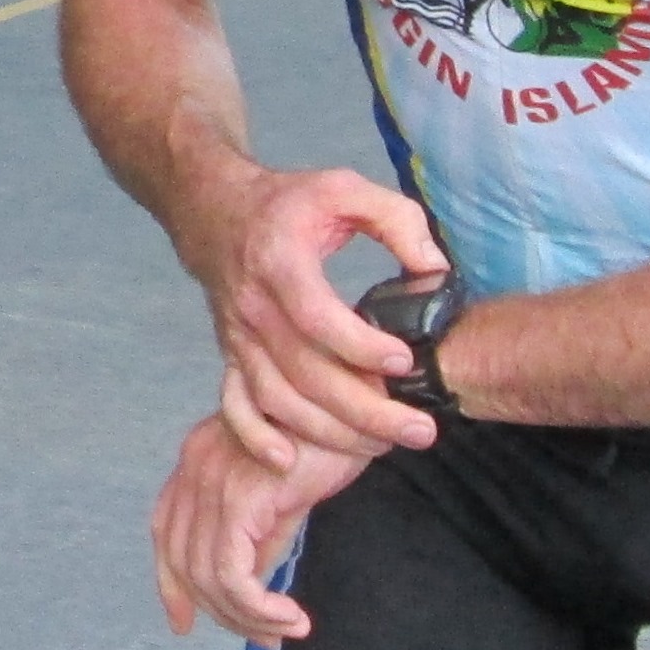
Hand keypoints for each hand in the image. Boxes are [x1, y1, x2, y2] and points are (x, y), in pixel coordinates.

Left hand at [151, 415, 368, 645]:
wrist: (357, 405)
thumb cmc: (330, 437)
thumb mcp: (286, 491)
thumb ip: (261, 532)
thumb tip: (254, 583)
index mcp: (197, 458)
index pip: (164, 530)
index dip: (170, 583)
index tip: (183, 622)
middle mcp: (193, 467)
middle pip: (181, 561)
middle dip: (217, 611)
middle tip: (263, 637)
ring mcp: (211, 484)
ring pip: (207, 577)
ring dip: (246, 617)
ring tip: (285, 629)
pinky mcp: (239, 502)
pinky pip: (233, 576)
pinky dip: (258, 609)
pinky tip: (290, 618)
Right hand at [200, 164, 447, 469]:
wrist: (214, 211)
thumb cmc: (289, 204)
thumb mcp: (345, 188)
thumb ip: (397, 220)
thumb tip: (434, 269)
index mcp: (282, 263)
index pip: (318, 317)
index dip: (361, 346)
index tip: (403, 362)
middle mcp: (254, 307)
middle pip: (306, 375)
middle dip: (366, 411)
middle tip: (420, 431)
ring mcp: (239, 338)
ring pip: (279, 400)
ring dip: (330, 433)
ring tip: (383, 446)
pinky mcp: (232, 356)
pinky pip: (236, 405)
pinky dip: (255, 437)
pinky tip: (289, 461)